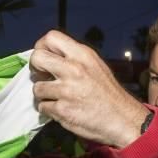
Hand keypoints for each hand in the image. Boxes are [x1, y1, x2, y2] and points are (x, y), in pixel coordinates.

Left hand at [30, 30, 148, 148]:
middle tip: (42, 77)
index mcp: (82, 55)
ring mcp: (67, 90)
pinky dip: (48, 110)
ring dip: (42, 94)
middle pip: (37, 58)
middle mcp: (74, 69)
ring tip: (55, 98)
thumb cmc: (108, 94)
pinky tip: (60, 109)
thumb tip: (50, 56)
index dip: (41, 47)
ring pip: (36, 87)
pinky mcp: (62, 110)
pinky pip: (42, 107)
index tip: (44, 60)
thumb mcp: (95, 66)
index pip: (51, 37)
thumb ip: (74, 59)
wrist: (122, 119)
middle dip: (35, 69)